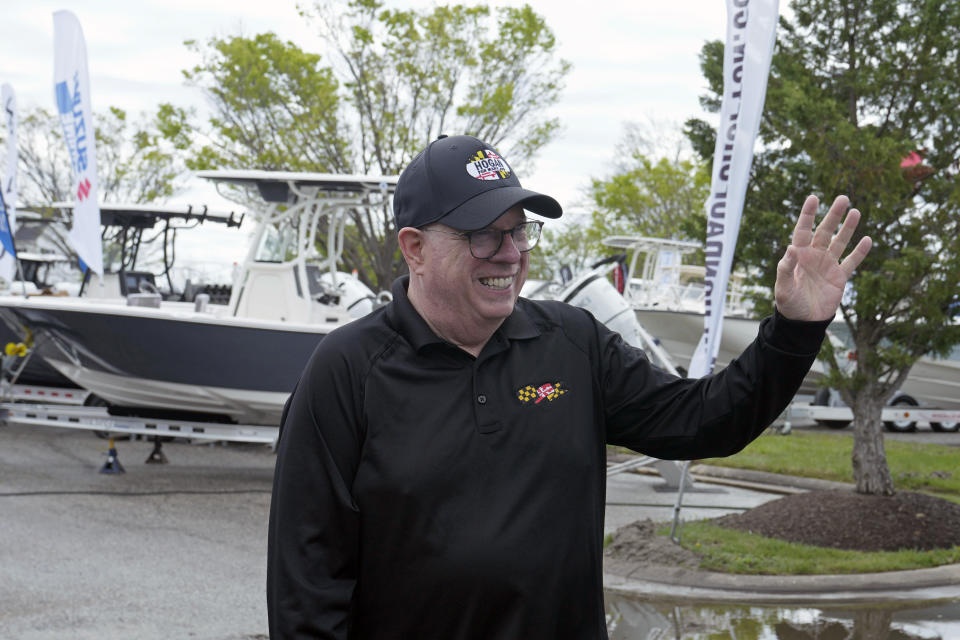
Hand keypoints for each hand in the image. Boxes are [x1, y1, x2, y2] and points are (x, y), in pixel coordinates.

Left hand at [774, 195, 871, 320]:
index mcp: (798, 256)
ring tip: (855, 211)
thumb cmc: (789, 305)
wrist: (803, 323)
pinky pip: (851, 262)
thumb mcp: (783, 288)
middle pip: (824, 231)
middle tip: (842, 198)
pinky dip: (860, 252)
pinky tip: (868, 239)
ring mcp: (828, 265)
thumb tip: (791, 247)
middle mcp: (814, 256)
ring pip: (839, 242)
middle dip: (833, 215)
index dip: (808, 215)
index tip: (814, 198)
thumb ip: (786, 268)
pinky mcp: (840, 277)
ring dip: (848, 228)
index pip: (803, 230)